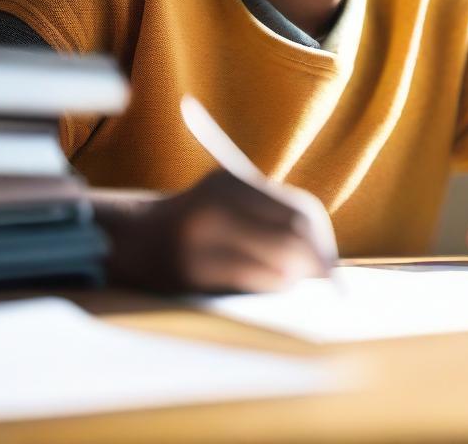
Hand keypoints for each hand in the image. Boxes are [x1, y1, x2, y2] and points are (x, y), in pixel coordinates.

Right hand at [95, 169, 337, 292]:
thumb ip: (278, 216)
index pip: (297, 211)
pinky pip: (252, 284)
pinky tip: (268, 283)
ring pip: (276, 265)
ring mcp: (201, 241)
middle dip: (313, 259)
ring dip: (292, 275)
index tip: (329, 255)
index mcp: (229, 182)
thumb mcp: (235, 200)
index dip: (320, 236)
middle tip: (323, 274)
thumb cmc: (205, 219)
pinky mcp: (192, 275)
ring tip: (290, 275)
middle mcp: (214, 207)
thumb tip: (326, 259)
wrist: (138, 238)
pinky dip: (271, 286)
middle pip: (290, 236)